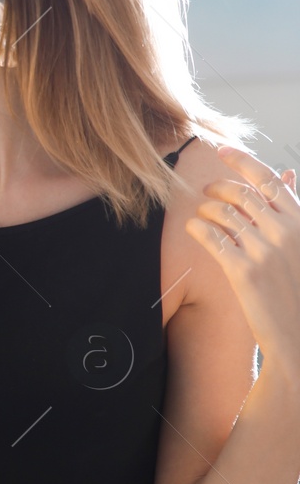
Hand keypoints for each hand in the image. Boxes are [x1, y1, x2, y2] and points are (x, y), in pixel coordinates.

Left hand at [187, 147, 299, 370]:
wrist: (299, 334)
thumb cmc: (298, 287)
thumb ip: (290, 213)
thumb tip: (288, 174)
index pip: (270, 180)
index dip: (243, 160)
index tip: (221, 149)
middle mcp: (287, 231)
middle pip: (241, 193)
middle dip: (217, 187)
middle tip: (206, 191)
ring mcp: (265, 250)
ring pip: (221, 213)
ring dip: (205, 209)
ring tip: (203, 216)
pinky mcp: (243, 271)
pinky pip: (210, 236)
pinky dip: (197, 228)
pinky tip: (194, 230)